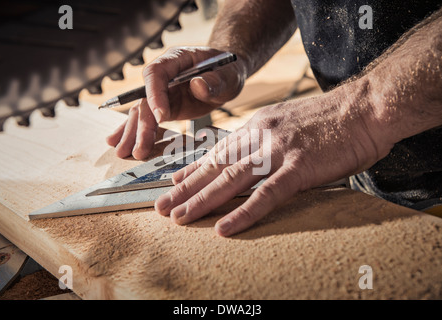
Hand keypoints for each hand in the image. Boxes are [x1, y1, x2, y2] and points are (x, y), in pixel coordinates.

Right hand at [106, 46, 245, 159]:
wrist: (227, 74)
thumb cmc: (227, 69)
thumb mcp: (228, 75)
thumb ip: (215, 81)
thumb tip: (197, 85)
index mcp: (176, 59)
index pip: (156, 73)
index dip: (155, 94)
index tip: (161, 117)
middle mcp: (164, 75)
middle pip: (145, 97)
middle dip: (141, 124)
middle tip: (138, 148)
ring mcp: (162, 92)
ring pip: (141, 111)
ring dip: (132, 132)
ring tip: (122, 152)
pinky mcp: (166, 106)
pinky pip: (148, 119)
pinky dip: (135, 132)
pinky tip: (121, 144)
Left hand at [154, 78, 394, 235]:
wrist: (366, 106)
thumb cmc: (332, 118)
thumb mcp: (290, 121)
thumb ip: (268, 137)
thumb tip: (252, 154)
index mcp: (260, 125)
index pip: (220, 150)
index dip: (195, 167)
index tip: (176, 181)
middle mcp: (261, 136)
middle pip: (216, 166)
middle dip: (186, 187)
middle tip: (163, 205)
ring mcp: (278, 151)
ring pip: (231, 179)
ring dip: (202, 200)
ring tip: (179, 217)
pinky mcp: (299, 167)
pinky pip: (266, 195)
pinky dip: (243, 213)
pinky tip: (225, 228)